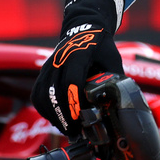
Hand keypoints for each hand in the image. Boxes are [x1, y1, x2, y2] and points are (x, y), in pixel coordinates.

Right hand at [32, 0, 123, 135]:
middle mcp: (59, 60)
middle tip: (75, 132)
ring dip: (53, 115)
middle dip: (63, 116)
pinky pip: (38, 94)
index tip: (80, 120)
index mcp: (78, 55)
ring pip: (42, 95)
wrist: (83, 26)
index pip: (72, 80)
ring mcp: (49, 66)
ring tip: (67, 129)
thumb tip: (121, 106)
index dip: (74, 102)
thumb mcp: (113, 60)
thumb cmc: (100, 45)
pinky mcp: (43, 72)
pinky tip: (57, 119)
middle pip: (53, 92)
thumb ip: (115, 81)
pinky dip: (45, 109)